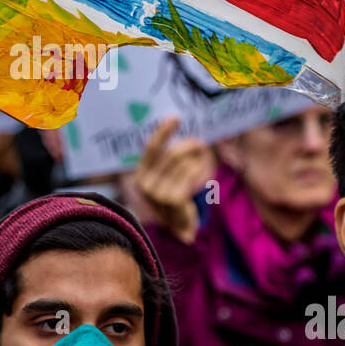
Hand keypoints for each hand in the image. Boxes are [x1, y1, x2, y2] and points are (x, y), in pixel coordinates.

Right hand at [133, 116, 213, 243]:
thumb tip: (175, 128)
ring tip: (203, 162)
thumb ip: (166, 158)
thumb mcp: (165, 177)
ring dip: (199, 160)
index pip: (151, 149)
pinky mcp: (173, 200)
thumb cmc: (175, 196)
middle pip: (172, 154)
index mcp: (140, 175)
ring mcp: (158, 194)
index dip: (163, 132)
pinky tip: (204, 175)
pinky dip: (201, 171)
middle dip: (190, 146)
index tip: (175, 118)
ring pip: (185, 164)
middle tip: (201, 145)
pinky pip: (191, 175)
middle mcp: (145, 184)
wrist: (180, 227)